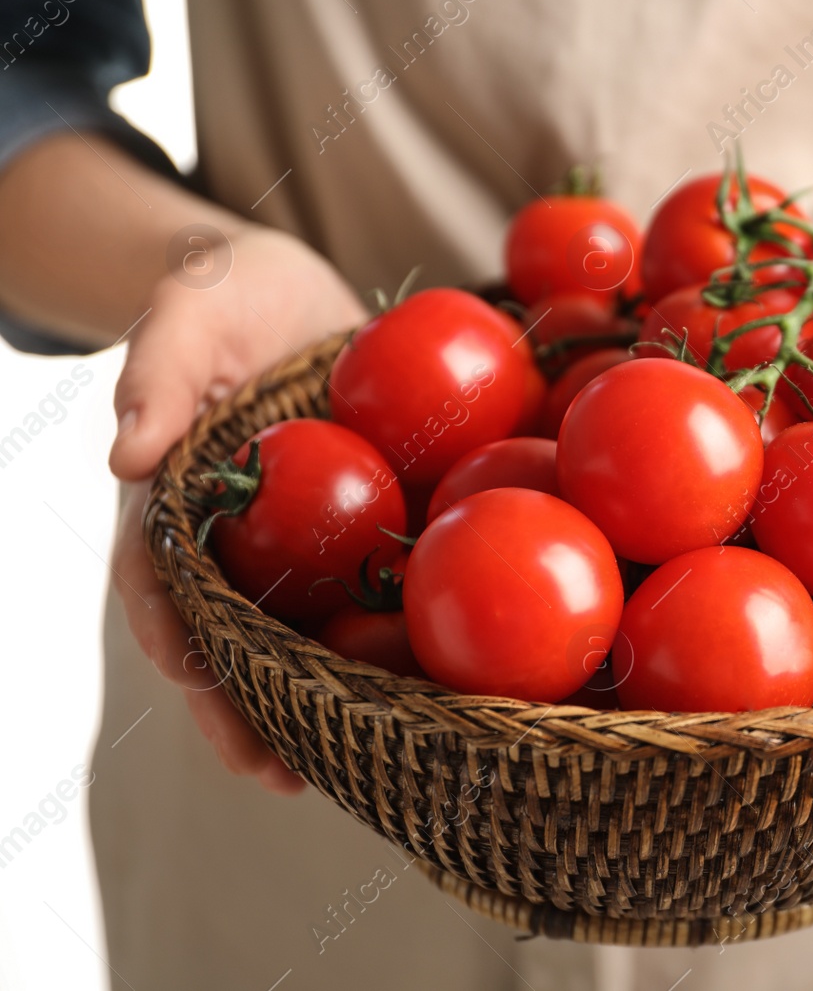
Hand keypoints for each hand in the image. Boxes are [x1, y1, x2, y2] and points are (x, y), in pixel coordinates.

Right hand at [107, 224, 365, 794]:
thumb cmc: (224, 292)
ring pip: (303, 631)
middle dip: (246, 708)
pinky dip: (396, 635)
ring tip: (359, 764)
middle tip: (278, 776)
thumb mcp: (186, 309)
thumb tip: (126, 454)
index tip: (190, 678)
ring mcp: (296, 543)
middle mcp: (233, 538)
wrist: (293, 288)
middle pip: (231, 634)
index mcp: (177, 498)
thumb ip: (157, 373)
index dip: (173, 631)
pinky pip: (374, 586)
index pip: (159, 577)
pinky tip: (436, 682)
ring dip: (325, 697)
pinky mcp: (357, 529)